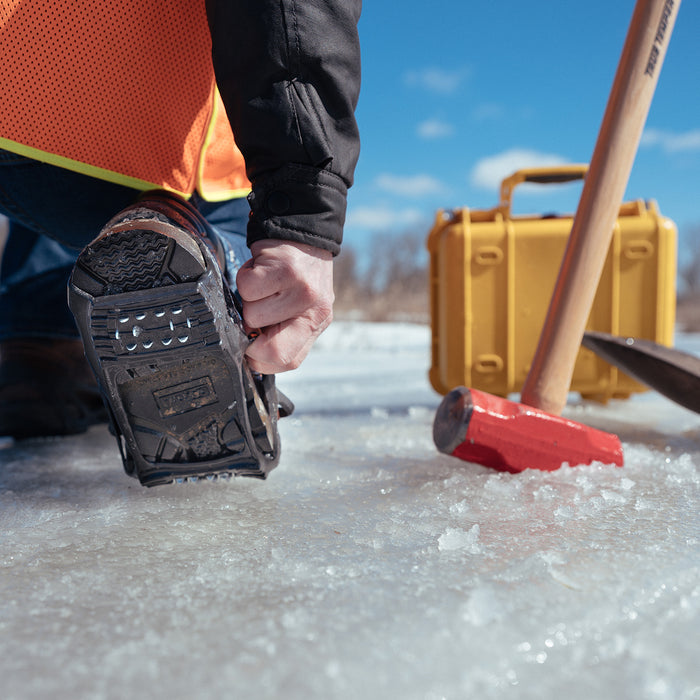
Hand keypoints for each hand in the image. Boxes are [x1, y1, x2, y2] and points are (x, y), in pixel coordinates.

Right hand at [236, 239, 333, 373]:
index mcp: (316, 325)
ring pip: (252, 315)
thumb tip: (252, 354)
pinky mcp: (285, 269)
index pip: (287, 361)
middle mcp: (315, 311)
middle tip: (257, 311)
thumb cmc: (297, 275)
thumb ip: (284, 334)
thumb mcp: (300, 309)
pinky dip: (244, 277)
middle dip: (251, 334)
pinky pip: (246, 287)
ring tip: (263, 286)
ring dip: (247, 300)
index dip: (260, 358)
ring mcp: (302, 291)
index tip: (253, 343)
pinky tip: (260, 270)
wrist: (303, 231)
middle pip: (272, 350)